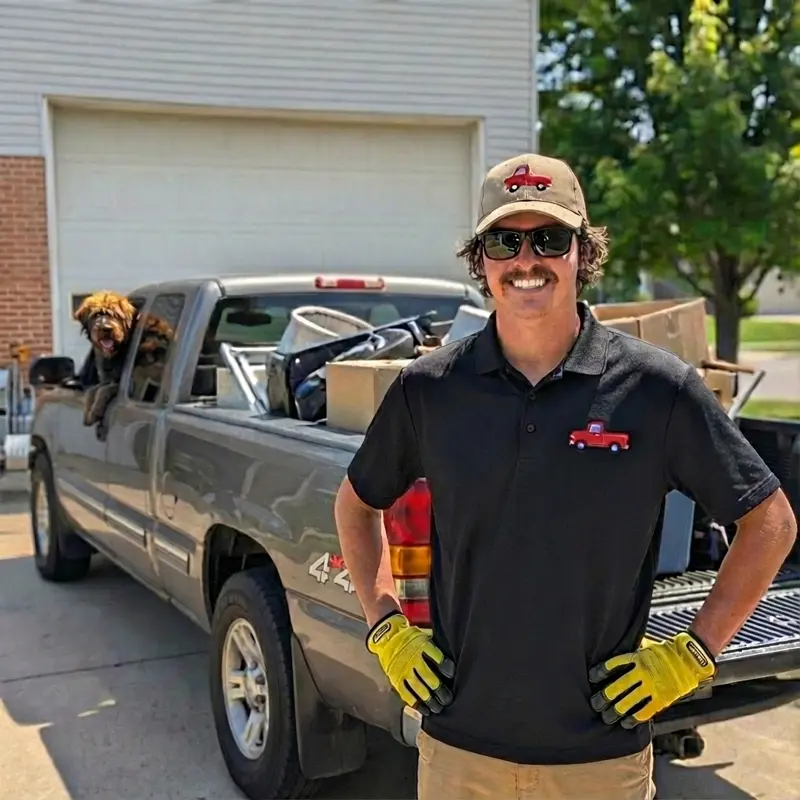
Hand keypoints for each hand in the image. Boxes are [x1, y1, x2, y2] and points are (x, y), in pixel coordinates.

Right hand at [366, 612, 454, 714]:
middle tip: (448, 699)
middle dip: (440, 690)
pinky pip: (406, 693)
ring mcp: (404, 670)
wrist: (387, 637)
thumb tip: (452, 654)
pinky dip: (415, 703)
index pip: (438, 658)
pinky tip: (424, 709)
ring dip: (429, 699)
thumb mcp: (424, 635)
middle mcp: (413, 659)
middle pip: (430, 677)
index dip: (446, 668)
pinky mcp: (396, 679)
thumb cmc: (410, 637)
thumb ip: (435, 646)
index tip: (452, 675)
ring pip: (419, 688)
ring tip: (438, 708)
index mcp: (422, 645)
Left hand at [588, 631, 715, 727]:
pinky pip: (644, 711)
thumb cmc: (664, 652)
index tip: (591, 678)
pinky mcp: (661, 699)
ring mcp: (652, 687)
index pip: (612, 664)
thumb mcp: (645, 647)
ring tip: (607, 718)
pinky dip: (633, 719)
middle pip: (617, 687)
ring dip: (616, 711)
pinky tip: (625, 723)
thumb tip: (614, 653)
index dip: (600, 672)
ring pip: (629, 702)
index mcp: (636, 657)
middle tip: (595, 704)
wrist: (689, 660)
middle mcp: (642, 672)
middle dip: (604, 697)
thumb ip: (632, 653)